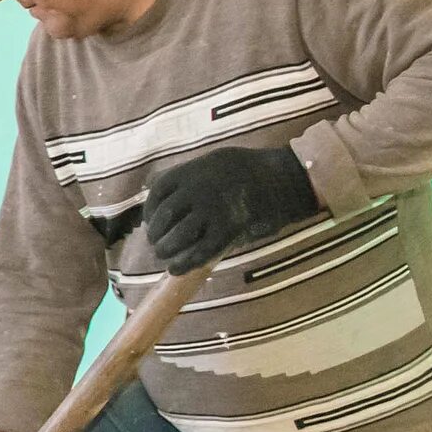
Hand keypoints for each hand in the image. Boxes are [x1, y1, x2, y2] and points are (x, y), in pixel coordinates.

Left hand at [141, 144, 319, 269]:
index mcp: (191, 171)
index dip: (149, 212)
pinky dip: (184, 264)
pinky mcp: (228, 230)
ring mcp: (212, 211)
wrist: (282, 179)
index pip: (157, 194)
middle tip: (156, 244)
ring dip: (166, 250)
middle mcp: (197, 189)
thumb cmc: (245, 171)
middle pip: (164, 218)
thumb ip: (186, 176)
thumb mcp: (212, 161)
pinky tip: (175, 269)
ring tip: (164, 255)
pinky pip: (199, 252)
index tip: (150, 222)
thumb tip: (154, 190)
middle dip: (156, 234)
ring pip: (177, 237)